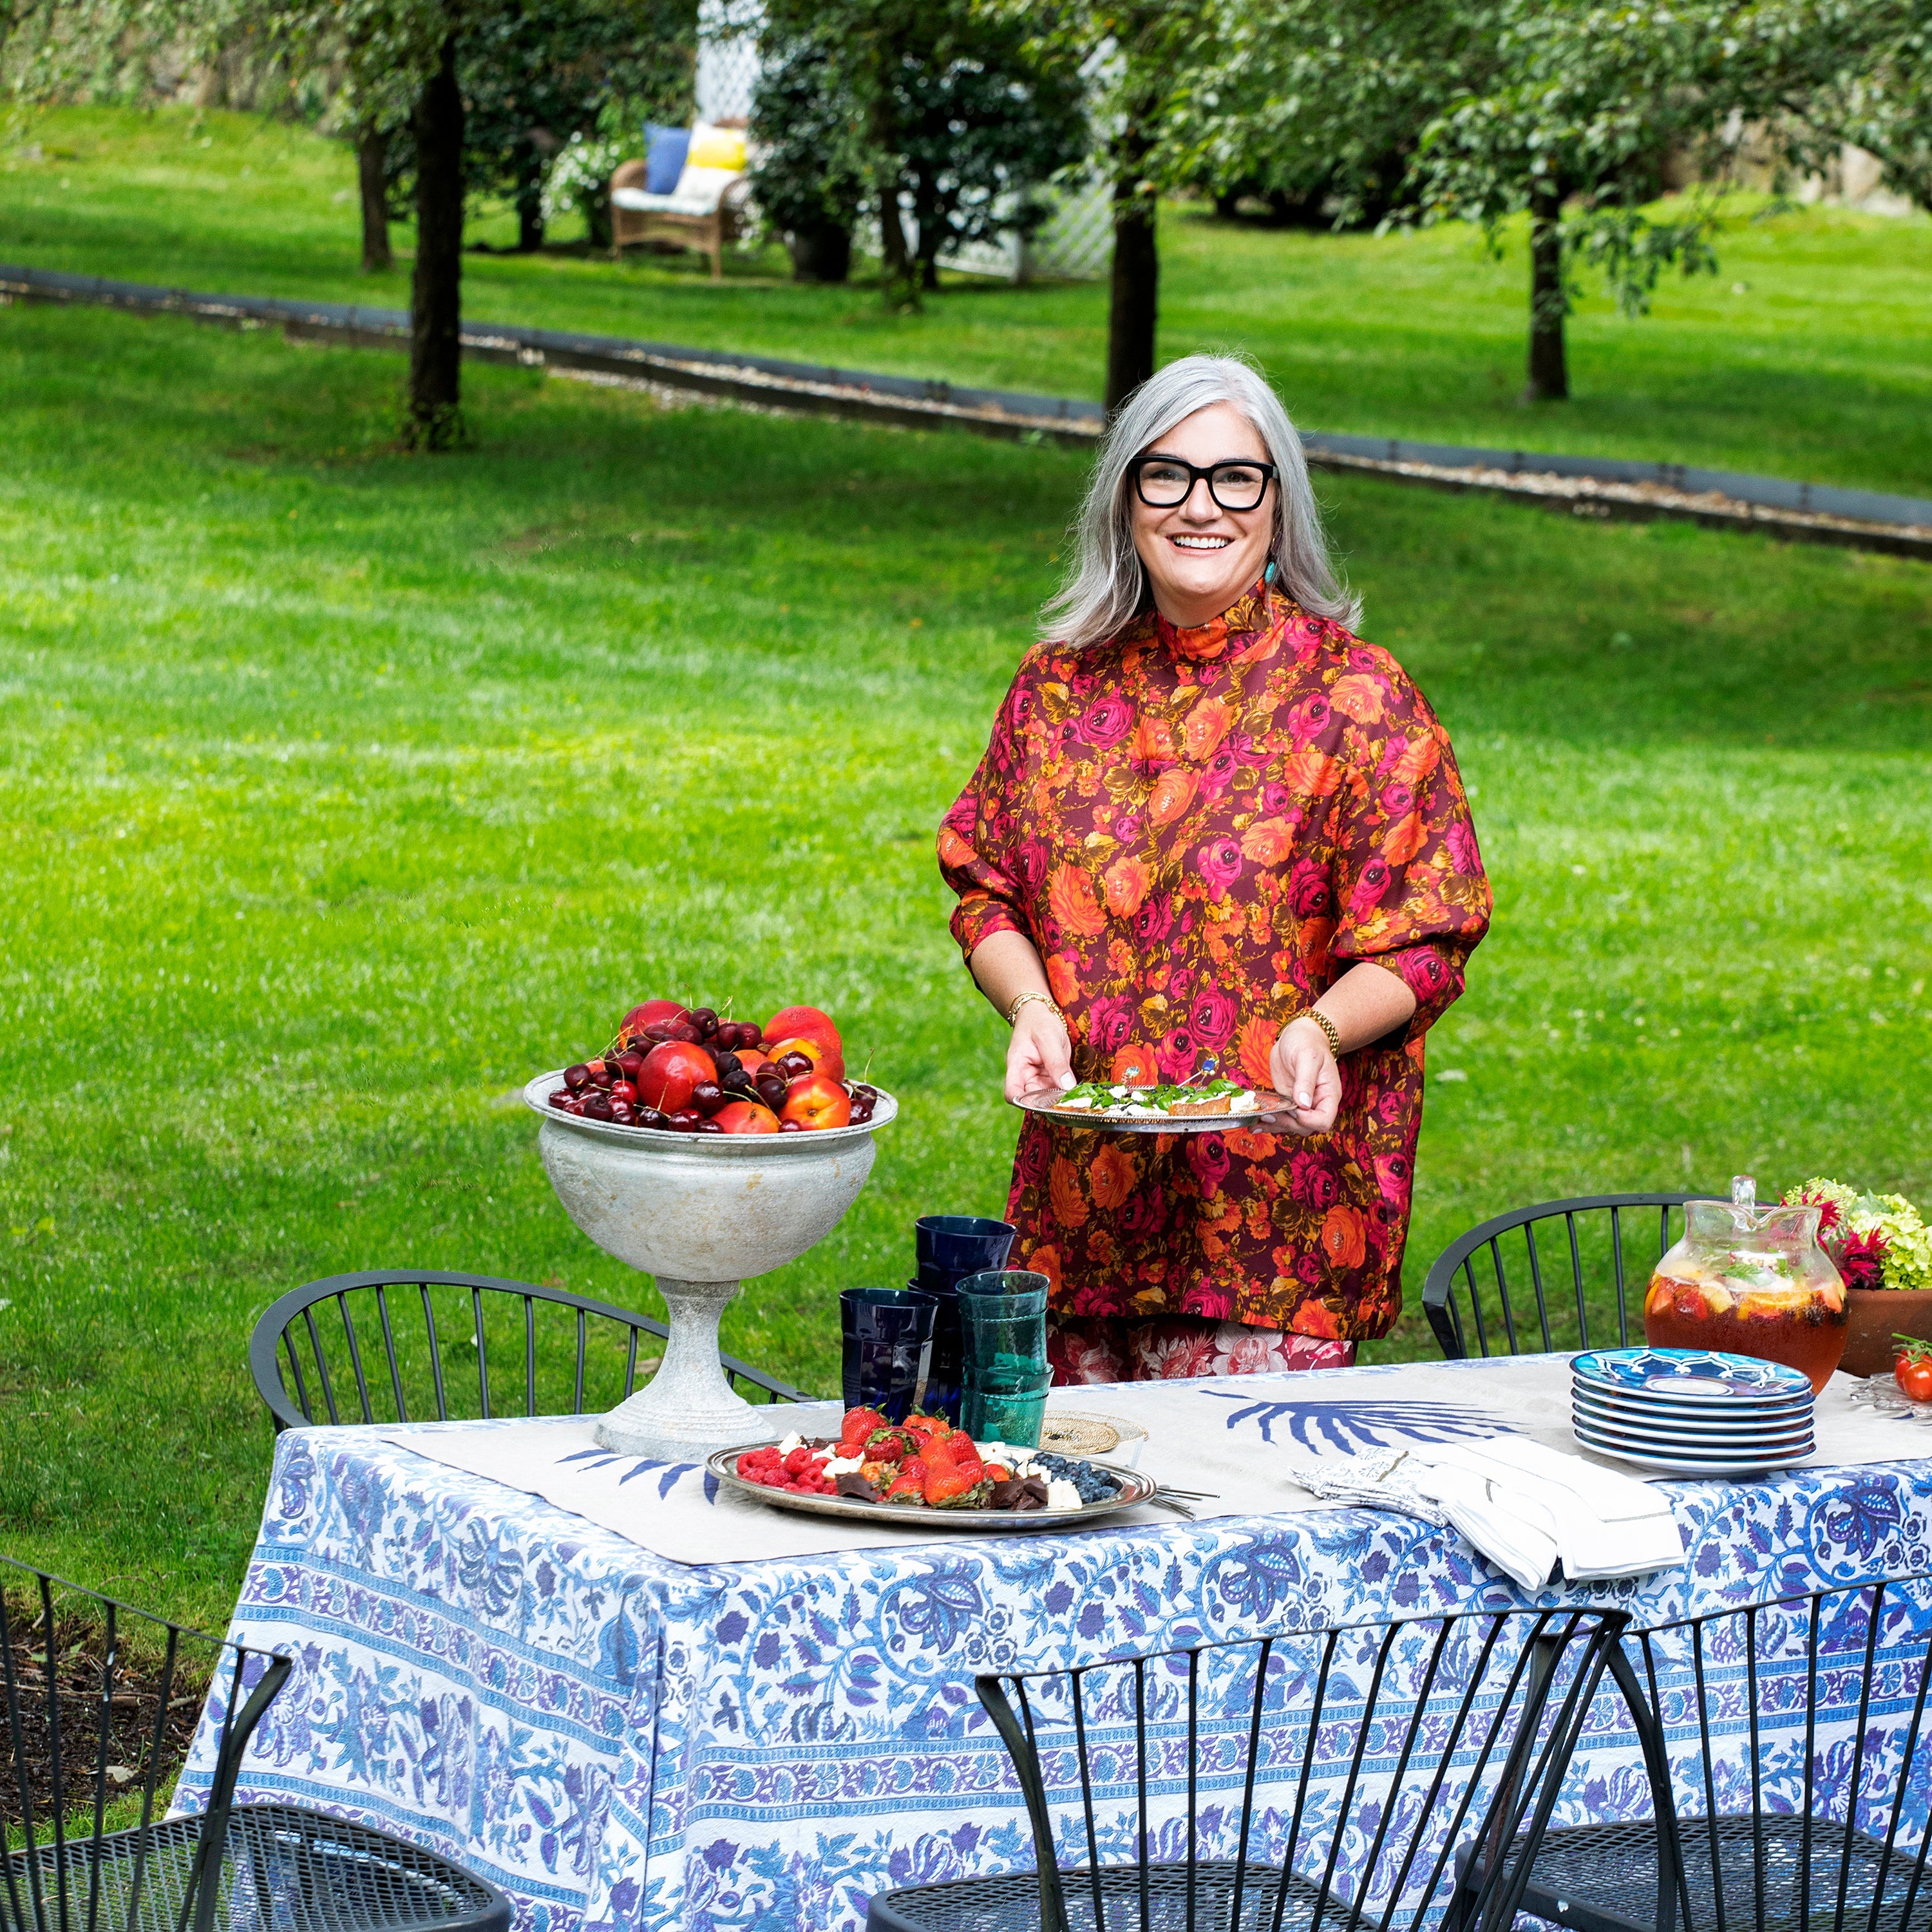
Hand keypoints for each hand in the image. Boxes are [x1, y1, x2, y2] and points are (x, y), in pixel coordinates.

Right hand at [1005, 1003, 1072, 1101]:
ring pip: (1046, 1097)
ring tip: (1073, 1100)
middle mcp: (1025, 1076)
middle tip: (1066, 1104)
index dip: (1023, 1102)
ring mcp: (1037, 1077)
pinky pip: (1056, 1090)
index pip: (1012, 1092)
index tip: (1042, 1104)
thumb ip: (1056, 1062)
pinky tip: (1075, 1093)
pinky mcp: (1050, 1077)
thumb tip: (1067, 1086)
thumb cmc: (1039, 1022)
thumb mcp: (1049, 1038)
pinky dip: (1064, 1093)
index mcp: (1016, 1066)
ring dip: (1058, 1100)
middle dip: (1047, 1103)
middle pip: (1031, 1099)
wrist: (1040, 1015)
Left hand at [1268, 1016, 1340, 1136]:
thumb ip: (1305, 1080)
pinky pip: (1280, 1117)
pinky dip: (1268, 1122)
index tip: (1295, 1108)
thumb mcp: (1307, 1057)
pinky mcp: (1287, 1101)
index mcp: (1328, 1094)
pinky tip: (1255, 1125)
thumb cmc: (1308, 1042)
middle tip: (1269, 1114)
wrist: (1298, 1035)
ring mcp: (1301, 1104)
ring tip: (1256, 1122)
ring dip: (1274, 1125)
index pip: (1324, 1120)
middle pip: (1305, 1127)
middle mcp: (1316, 1103)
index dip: (1309, 1120)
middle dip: (1287, 1123)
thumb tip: (1303, 1104)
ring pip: (1291, 1125)